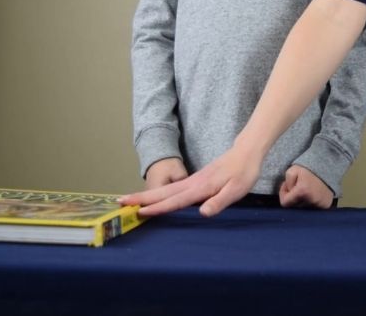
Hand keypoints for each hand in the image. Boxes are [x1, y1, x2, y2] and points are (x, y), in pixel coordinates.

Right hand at [120, 145, 261, 217]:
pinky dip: (158, 193)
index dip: (158, 208)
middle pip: (163, 192)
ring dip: (146, 195)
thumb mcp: (236, 189)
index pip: (176, 200)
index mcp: (200, 187)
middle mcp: (192, 183)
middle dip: (141, 198)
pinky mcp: (195, 180)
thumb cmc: (244, 172)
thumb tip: (202, 213)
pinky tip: (153, 198)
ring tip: (128, 200)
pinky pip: (172, 188)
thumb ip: (219, 201)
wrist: (246, 152)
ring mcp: (192, 180)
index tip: (139, 212)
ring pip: (165, 189)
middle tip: (119, 203)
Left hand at [279, 165, 333, 208]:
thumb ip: (286, 182)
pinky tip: (313, 194)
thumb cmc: (309, 169)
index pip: (285, 203)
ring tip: (305, 189)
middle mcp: (311, 201)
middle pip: (294, 206)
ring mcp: (320, 205)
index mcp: (302, 192)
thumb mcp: (293, 170)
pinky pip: (312, 208)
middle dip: (292, 197)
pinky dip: (310, 202)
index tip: (288, 187)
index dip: (283, 194)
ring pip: (303, 208)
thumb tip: (288, 192)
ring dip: (301, 200)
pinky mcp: (326, 206)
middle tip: (296, 187)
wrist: (328, 168)